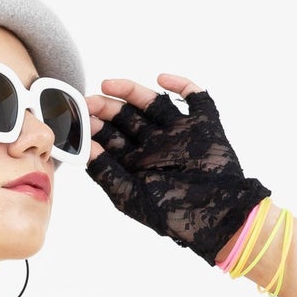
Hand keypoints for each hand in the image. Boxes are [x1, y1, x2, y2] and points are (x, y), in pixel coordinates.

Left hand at [84, 73, 272, 266]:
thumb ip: (107, 173)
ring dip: (131, 91)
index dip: (94, 127)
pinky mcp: (204, 124)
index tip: (78, 117)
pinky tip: (161, 80)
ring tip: (109, 85)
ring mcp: (180, 133)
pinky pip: (195, 98)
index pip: (112, 140)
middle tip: (90, 100)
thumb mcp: (131, 197)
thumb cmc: (174, 213)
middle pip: (128, 118)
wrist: (218, 216)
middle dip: (107, 107)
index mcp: (139, 165)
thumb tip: (83, 147)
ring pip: (153, 103)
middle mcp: (157, 146)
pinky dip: (180, 85)